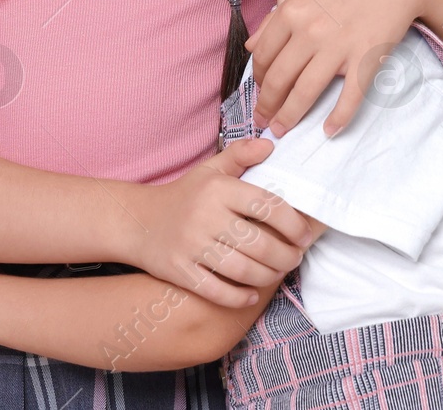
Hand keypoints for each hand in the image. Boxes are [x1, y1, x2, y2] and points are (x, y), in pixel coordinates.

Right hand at [128, 137, 313, 307]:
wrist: (137, 221)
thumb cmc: (184, 195)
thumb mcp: (209, 170)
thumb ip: (241, 155)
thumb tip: (271, 145)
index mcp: (218, 189)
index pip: (267, 205)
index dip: (294, 223)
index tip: (305, 234)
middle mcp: (206, 216)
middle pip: (260, 244)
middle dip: (287, 255)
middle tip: (295, 258)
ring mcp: (192, 246)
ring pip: (244, 270)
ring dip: (269, 276)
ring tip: (278, 272)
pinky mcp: (180, 271)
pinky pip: (218, 291)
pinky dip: (239, 297)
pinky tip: (251, 294)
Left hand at [248, 0, 433, 137]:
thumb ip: (275, 19)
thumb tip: (250, 45)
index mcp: (292, 12)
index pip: (263, 56)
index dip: (257, 80)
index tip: (259, 92)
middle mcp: (310, 31)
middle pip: (278, 79)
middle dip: (266, 105)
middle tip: (262, 121)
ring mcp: (338, 46)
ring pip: (305, 92)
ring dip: (289, 116)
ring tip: (281, 130)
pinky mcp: (365, 58)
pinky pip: (349, 96)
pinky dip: (338, 118)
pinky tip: (329, 130)